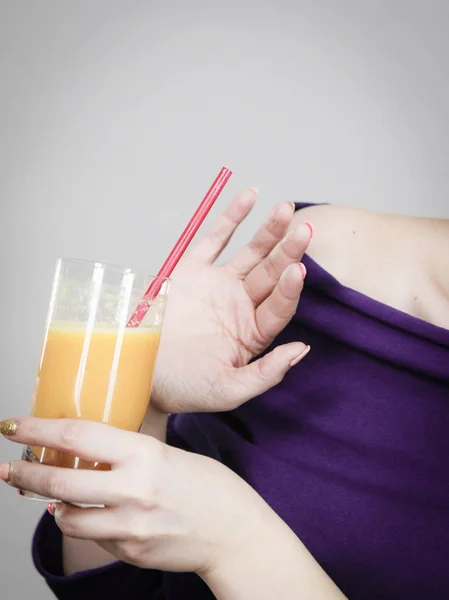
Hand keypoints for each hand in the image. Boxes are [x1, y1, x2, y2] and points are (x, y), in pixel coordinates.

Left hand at [0, 417, 273, 573]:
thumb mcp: (170, 454)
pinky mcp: (129, 551)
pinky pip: (91, 535)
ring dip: (49, 502)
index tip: (13, 425)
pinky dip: (80, 521)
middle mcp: (133, 489)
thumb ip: (131, 453)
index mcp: (145, 454)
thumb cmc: (211, 487)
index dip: (38, 428)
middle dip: (23, 471)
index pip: (78, 435)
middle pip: (59, 478)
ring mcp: (129, 525)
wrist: (235, 535)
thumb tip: (92, 449)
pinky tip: (85, 512)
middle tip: (7, 467)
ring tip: (45, 492)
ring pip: (65, 514)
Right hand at [151, 189, 311, 413]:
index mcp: (253, 332)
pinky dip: (231, 217)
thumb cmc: (184, 388)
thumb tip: (302, 349)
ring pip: (250, 252)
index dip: (290, 289)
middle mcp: (241, 305)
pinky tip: (250, 196)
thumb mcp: (228, 390)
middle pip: (271, 273)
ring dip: (268, 231)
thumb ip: (266, 373)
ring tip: (285, 208)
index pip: (279, 306)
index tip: (298, 270)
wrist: (139, 373)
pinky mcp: (193, 270)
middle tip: (304, 230)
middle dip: (288, 251)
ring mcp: (218, 284)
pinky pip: (215, 238)